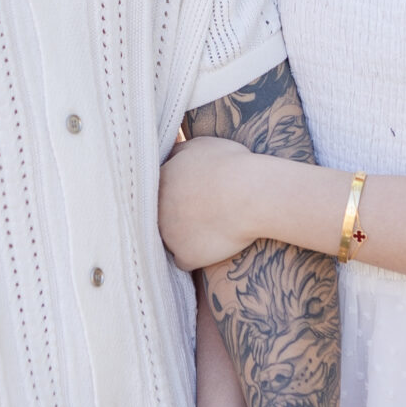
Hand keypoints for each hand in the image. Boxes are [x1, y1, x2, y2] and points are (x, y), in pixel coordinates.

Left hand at [159, 134, 267, 270]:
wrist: (250, 195)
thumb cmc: (231, 166)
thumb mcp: (200, 146)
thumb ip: (177, 152)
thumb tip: (170, 156)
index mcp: (158, 181)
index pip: (155, 191)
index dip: (174, 194)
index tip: (191, 195)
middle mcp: (157, 210)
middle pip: (157, 217)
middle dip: (174, 215)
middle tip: (198, 213)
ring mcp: (168, 235)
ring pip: (169, 239)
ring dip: (181, 236)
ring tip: (207, 229)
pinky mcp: (185, 256)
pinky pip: (183, 260)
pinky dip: (194, 256)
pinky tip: (208, 247)